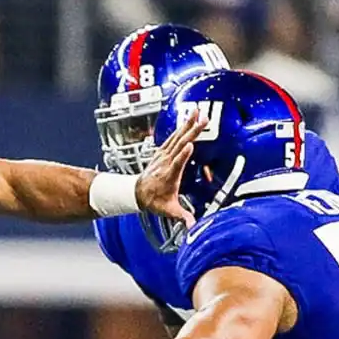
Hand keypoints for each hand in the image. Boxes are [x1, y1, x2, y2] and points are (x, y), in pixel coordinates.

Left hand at [134, 106, 207, 224]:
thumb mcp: (168, 211)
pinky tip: (189, 118)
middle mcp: (165, 162)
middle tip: (203, 119)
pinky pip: (174, 137)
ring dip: (188, 124)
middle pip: (180, 144)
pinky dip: (182, 127)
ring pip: (177, 136)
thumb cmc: (153, 201)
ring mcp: (163, 155)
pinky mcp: (163, 152)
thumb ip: (182, 217)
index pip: (177, 164)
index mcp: (169, 176)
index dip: (183, 155)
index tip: (190, 146)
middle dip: (191, 131)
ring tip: (197, 111)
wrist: (136, 193)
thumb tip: (193, 226)